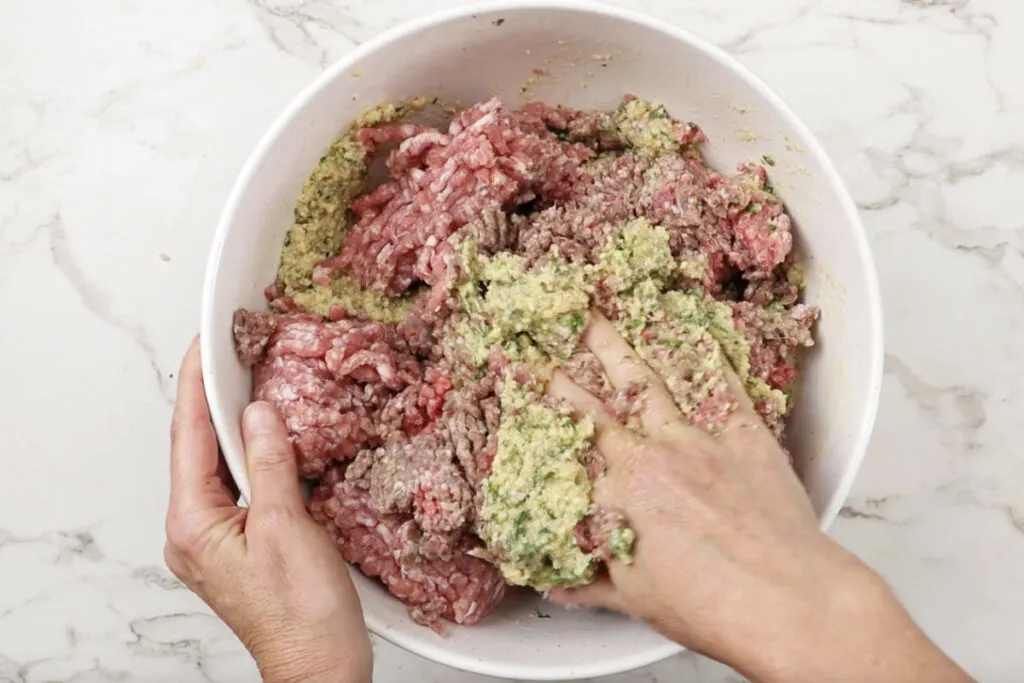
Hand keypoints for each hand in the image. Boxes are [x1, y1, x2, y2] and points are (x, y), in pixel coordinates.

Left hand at [165, 338, 372, 682]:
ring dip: (236, 424)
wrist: (320, 665)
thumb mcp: (288, 528)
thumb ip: (269, 464)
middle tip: (232, 351)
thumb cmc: (303, 615)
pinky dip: (255, 454)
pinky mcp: (241, 542)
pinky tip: (272, 435)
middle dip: (214, 397)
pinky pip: (241, 485)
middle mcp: (195, 530)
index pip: (189, 436)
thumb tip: (259, 413)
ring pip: (221, 465)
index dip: (198, 384)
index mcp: (194, 524)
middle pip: (199, 447)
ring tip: (251, 380)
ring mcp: (216, 537)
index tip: (206, 343)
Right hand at [547, 313, 971, 682]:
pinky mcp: (745, 433)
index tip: (529, 377)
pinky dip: (702, 357)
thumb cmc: (710, 605)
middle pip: (601, 401)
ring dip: (621, 348)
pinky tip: (689, 335)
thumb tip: (558, 587)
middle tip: (555, 327)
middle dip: (573, 363)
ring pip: (649, 381)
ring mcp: (699, 438)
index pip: (570, 439)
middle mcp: (650, 455)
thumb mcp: (635, 600)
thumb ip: (590, 585)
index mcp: (616, 494)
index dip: (545, 405)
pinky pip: (718, 385)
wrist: (785, 599)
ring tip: (602, 318)